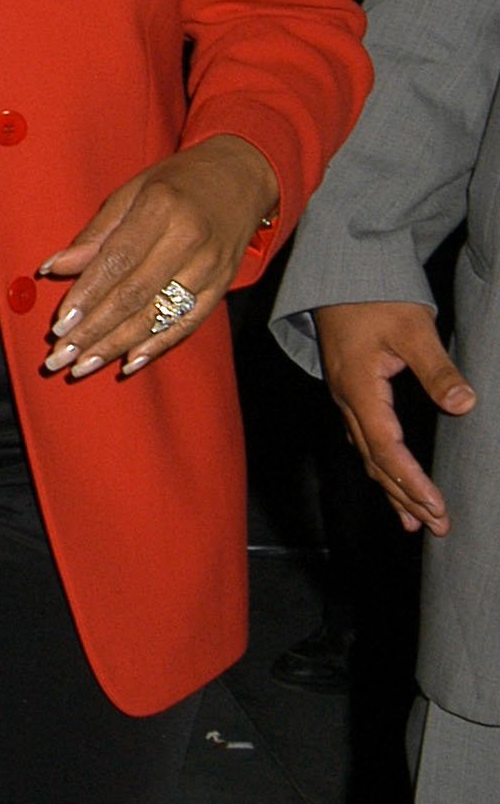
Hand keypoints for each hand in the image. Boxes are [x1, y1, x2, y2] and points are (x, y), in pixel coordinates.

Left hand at [40, 134, 278, 382]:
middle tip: (59, 357)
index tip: (59, 325)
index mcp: (161, 208)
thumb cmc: (177, 182)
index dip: (87, 296)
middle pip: (134, 295)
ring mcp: (210, 266)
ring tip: (82, 366)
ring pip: (157, 315)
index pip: (117, 261)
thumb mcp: (132, 191)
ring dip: (116, 346)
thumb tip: (54, 267)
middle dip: (93, 332)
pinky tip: (129, 363)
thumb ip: (95, 234)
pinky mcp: (222, 285)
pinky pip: (187, 322)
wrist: (241, 176)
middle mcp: (189, 239)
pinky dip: (157, 345)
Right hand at [316, 300, 475, 534]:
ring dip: (393, 490)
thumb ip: (437, 369)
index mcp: (360, 391)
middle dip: (407, 498)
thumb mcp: (414, 329)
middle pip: (376, 463)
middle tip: (437, 527)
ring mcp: (345, 399)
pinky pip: (364, 442)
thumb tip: (464, 404)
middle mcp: (348, 402)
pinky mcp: (350, 393)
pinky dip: (382, 468)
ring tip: (415, 522)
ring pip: (368, 456)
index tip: (437, 506)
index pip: (388, 450)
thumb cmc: (375, 298)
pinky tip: (390, 481)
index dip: (413, 482)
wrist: (339, 276)